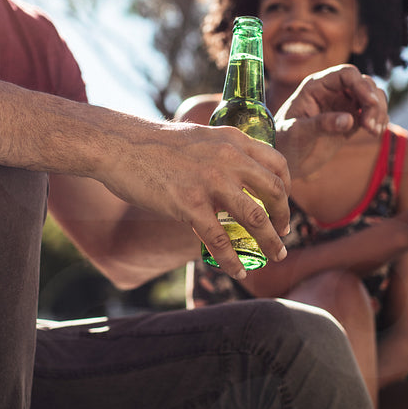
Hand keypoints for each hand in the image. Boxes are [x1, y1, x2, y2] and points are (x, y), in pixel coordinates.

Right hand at [99, 119, 291, 278]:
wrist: (121, 146)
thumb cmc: (156, 144)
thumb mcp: (200, 137)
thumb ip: (222, 152)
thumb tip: (233, 174)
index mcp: (233, 140)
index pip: (276, 164)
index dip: (286, 188)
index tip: (283, 204)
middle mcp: (228, 159)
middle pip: (274, 192)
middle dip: (283, 218)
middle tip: (284, 234)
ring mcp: (210, 182)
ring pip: (255, 218)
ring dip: (270, 242)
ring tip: (276, 256)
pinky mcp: (189, 204)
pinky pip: (219, 240)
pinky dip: (233, 261)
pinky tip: (239, 271)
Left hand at [273, 64, 387, 178]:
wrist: (285, 160)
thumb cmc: (284, 142)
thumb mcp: (298, 133)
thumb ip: (322, 124)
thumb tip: (349, 120)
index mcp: (317, 86)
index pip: (347, 74)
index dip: (362, 85)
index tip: (370, 104)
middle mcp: (332, 91)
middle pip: (365, 83)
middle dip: (373, 102)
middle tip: (370, 126)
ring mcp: (343, 105)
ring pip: (373, 97)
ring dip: (379, 111)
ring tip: (374, 132)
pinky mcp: (351, 120)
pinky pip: (372, 113)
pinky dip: (379, 120)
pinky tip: (376, 133)